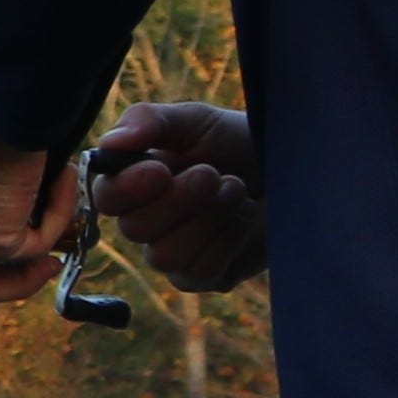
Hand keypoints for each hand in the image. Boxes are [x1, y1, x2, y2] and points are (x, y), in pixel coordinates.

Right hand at [87, 99, 265, 289]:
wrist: (292, 168)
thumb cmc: (236, 141)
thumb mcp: (194, 120)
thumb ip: (148, 121)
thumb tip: (110, 142)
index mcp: (134, 184)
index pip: (105, 198)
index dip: (126, 188)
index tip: (160, 170)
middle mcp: (147, 224)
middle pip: (134, 229)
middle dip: (179, 199)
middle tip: (212, 173)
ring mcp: (174, 254)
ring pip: (164, 255)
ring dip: (206, 218)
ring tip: (234, 190)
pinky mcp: (206, 277)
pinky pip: (201, 270)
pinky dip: (228, 238)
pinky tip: (244, 217)